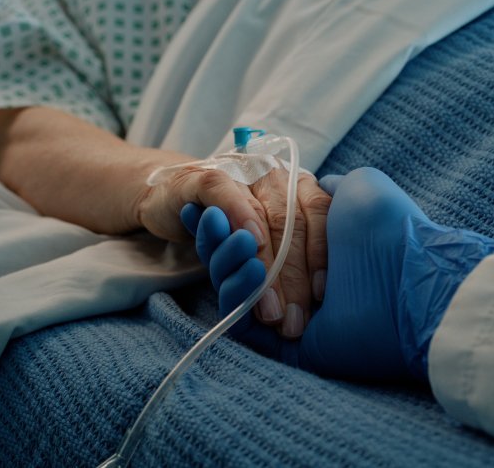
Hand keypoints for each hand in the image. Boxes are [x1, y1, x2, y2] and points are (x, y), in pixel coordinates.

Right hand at [140, 167, 330, 337]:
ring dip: (266, 265)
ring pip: (261, 216)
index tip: (321, 293)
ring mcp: (240, 173)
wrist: (171, 197)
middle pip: (292, 224)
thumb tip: (321, 293)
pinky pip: (225, 195)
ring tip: (269, 309)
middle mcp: (273, 174)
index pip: (320, 214)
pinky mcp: (203, 178)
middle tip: (291, 320)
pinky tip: (248, 245)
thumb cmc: (228, 222)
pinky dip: (239, 216)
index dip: (322, 253)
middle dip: (293, 277)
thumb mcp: (266, 236)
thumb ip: (294, 250)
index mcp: (296, 184)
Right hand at [185, 168, 493, 380]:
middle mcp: (297, 276)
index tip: (214, 207)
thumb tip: (317, 187)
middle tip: (213, 219)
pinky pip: (237, 316)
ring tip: (234, 238)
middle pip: (241, 256)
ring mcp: (286, 308)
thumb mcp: (358, 188)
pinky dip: (231, 287)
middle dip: (223, 236)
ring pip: (234, 282)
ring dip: (223, 257)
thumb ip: (330, 186)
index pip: (258, 230)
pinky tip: (243, 261)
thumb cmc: (386, 228)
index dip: (234, 217)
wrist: (407, 275)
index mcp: (312, 244)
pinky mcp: (278, 340)